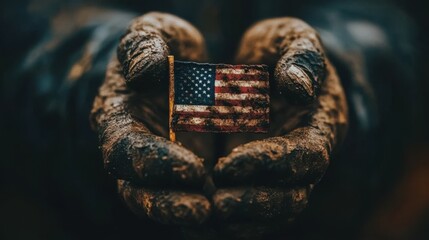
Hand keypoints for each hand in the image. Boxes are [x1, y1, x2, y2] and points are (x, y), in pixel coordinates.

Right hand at [90, 12, 212, 224]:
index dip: (153, 163)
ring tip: (223, 217)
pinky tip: (236, 210)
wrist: (177, 65)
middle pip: (138, 191)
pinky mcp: (184, 171)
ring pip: (164, 202)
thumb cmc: (164, 47)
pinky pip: (190, 198)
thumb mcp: (155, 32)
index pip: (124, 151)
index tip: (193, 168)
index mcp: (119, 118)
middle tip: (204, 212)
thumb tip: (144, 70)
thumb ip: (144, 44)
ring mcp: (159, 165)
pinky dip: (210, 208)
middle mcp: (134, 150)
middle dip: (169, 205)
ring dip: (190, 214)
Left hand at [207, 18, 347, 238]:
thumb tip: (298, 89)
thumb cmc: (279, 49)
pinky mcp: (259, 177)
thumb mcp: (291, 38)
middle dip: (254, 204)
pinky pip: (252, 212)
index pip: (306, 157)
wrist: (268, 66)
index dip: (270, 164)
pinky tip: (202, 217)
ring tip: (205, 214)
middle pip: (292, 197)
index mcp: (320, 124)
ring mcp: (282, 171)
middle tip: (216, 204)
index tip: (225, 164)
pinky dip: (230, 219)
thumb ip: (301, 57)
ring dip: (241, 219)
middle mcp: (305, 156)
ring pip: (272, 212)